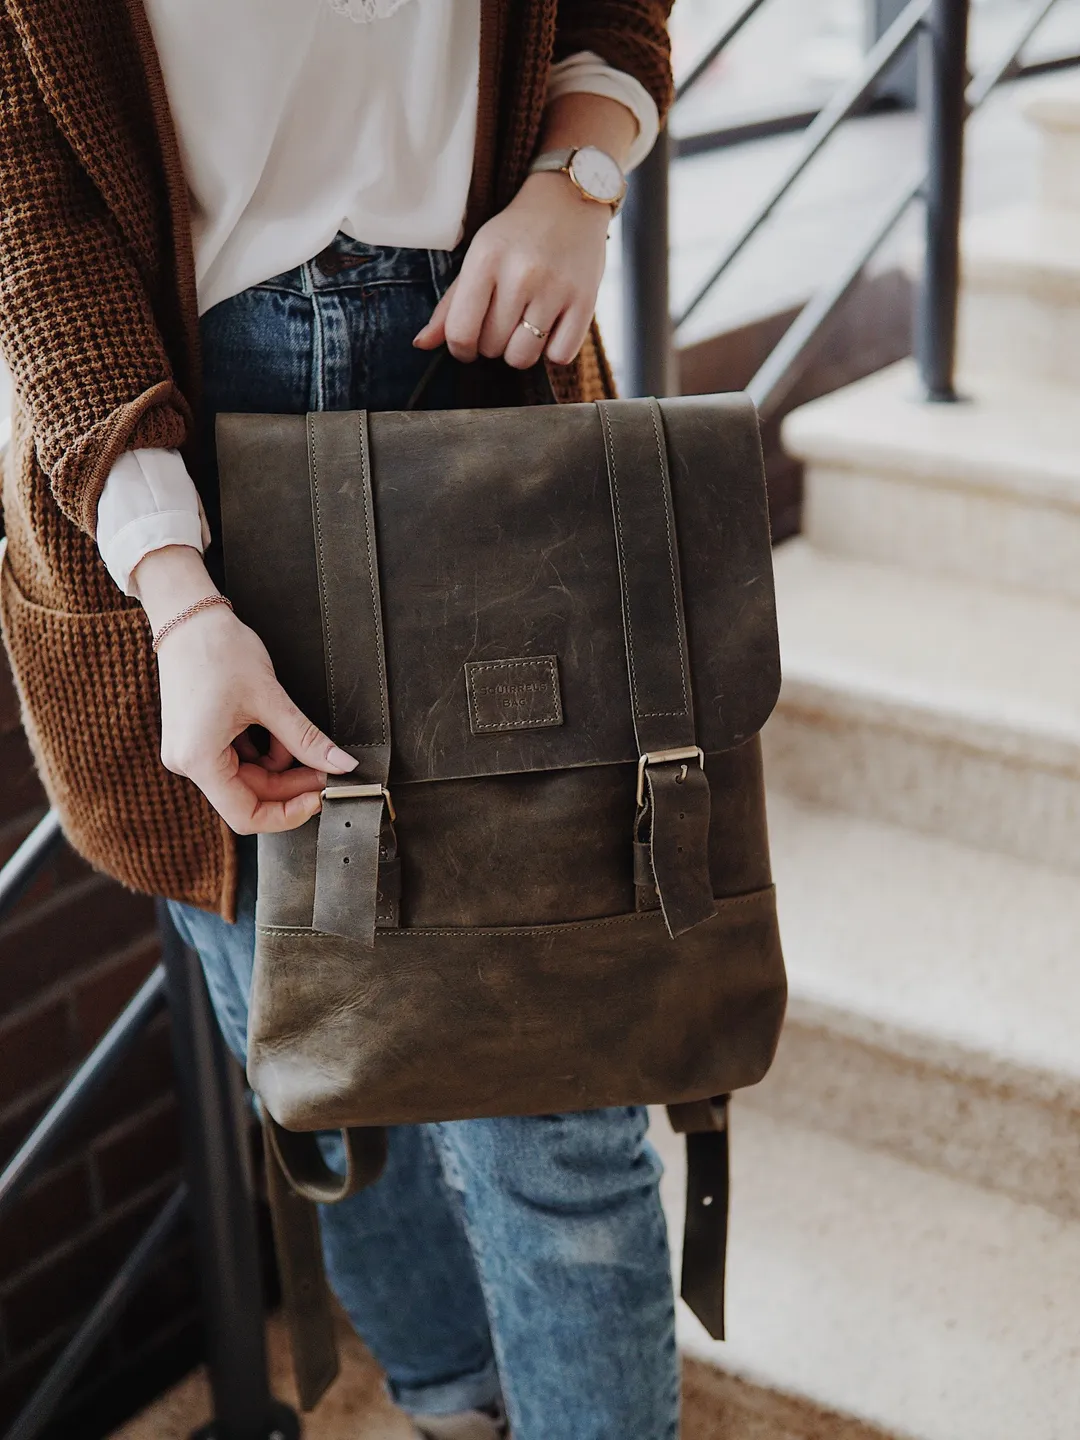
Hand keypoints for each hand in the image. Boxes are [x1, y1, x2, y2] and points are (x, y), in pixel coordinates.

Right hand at [134, 546, 355, 832]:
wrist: (188, 615)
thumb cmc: (220, 650)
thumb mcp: (271, 699)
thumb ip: (306, 739)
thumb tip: (342, 766)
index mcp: (199, 760)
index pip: (246, 817)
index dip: (288, 814)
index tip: (319, 797)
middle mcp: (188, 762)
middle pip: (249, 796)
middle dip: (291, 784)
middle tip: (326, 768)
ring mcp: (191, 751)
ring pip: (247, 777)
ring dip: (279, 762)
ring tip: (297, 733)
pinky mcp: (197, 738)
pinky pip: (238, 758)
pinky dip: (264, 748)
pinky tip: (275, 725)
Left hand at [413, 172, 610, 370]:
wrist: (570, 200)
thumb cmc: (517, 235)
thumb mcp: (479, 257)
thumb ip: (451, 304)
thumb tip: (421, 345)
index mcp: (486, 260)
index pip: (461, 332)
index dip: (461, 349)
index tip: (469, 343)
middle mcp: (521, 274)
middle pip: (492, 348)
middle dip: (493, 342)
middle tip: (504, 319)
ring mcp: (556, 288)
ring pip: (523, 357)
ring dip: (520, 350)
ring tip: (526, 325)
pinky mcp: (585, 300)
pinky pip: (559, 356)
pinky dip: (553, 351)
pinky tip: (552, 327)